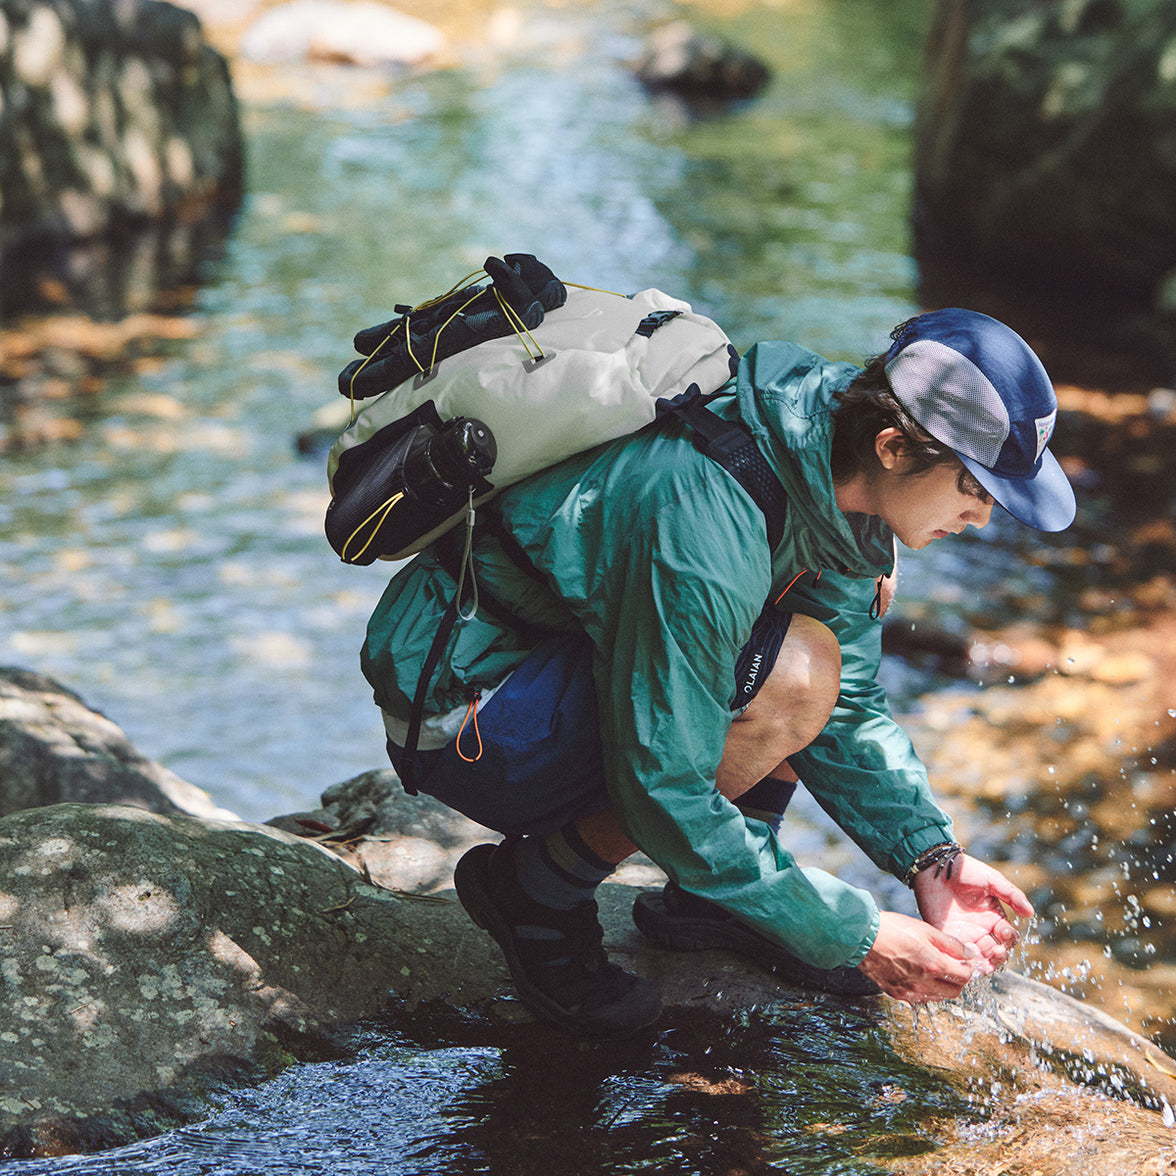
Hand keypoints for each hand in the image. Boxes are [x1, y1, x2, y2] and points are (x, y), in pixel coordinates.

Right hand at [856, 910, 977, 1002]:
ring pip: (938, 997)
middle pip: (954, 992)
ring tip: (935, 969)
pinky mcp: (897, 994)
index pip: (965, 976)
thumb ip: (950, 944)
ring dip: (943, 986)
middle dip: (958, 980)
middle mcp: (923, 983)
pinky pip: (920, 998)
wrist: (861, 937)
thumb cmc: (892, 929)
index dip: (969, 968)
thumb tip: (970, 953)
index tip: (965, 960)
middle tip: (953, 966)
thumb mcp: (925, 929)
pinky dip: (926, 990)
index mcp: (934, 966)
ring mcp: (909, 991)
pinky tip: (919, 976)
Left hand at [912, 853, 1033, 974]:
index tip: (1002, 931)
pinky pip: (956, 955)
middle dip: (998, 956)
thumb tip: (1030, 913)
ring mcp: (964, 934)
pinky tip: (963, 960)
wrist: (936, 867)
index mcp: (994, 918)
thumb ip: (1012, 895)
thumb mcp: (992, 880)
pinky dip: (962, 961)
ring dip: (983, 963)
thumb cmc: (965, 870)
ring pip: (979, 958)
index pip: (1008, 938)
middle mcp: (981, 929)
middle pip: (995, 953)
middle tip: (994, 951)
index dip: (1008, 939)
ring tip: (981, 962)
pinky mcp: (946, 935)